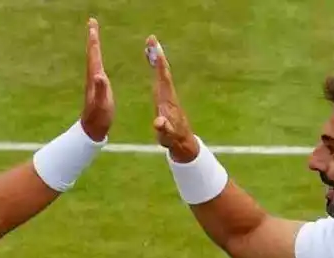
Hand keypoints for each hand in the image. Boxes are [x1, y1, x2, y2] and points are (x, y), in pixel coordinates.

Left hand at [79, 18, 113, 141]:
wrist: (93, 128)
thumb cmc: (99, 117)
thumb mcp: (102, 103)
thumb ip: (101, 89)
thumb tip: (99, 75)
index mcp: (95, 77)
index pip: (94, 54)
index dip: (94, 39)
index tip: (92, 25)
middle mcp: (93, 76)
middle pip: (92, 52)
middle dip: (92, 37)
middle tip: (92, 22)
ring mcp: (94, 80)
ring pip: (93, 57)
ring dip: (94, 45)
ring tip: (94, 34)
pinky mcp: (97, 85)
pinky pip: (97, 64)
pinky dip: (97, 55)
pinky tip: (98, 56)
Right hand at [146, 35, 198, 162]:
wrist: (183, 143)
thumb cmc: (173, 140)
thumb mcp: (166, 136)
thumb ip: (163, 129)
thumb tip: (158, 122)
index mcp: (167, 99)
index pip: (163, 77)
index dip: (159, 62)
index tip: (154, 48)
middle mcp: (168, 93)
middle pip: (163, 70)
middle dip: (157, 54)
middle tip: (151, 38)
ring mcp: (168, 95)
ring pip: (162, 72)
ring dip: (156, 58)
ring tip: (150, 45)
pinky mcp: (166, 98)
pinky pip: (160, 78)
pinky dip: (156, 67)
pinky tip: (152, 62)